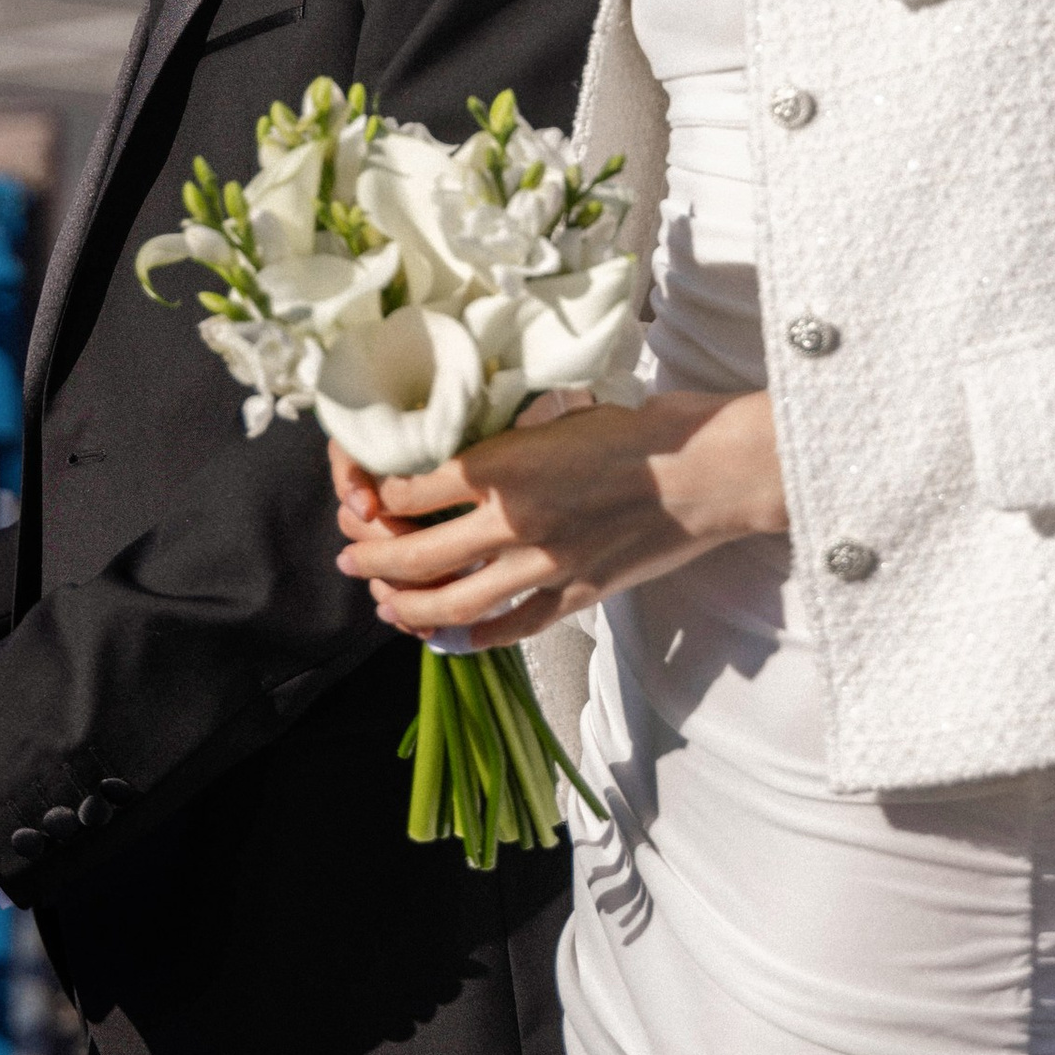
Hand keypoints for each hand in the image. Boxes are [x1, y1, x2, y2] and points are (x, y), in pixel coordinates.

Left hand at [330, 392, 783, 640]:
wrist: (707, 470)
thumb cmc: (638, 430)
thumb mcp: (555, 417)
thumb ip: (502, 446)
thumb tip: (454, 465)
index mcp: (504, 464)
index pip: (410, 491)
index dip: (375, 499)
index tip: (363, 500)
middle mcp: (514, 520)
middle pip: (415, 553)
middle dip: (370, 558)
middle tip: (348, 559)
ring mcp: (544, 565)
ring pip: (452, 602)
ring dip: (406, 606)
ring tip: (384, 603)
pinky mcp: (576, 595)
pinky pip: (509, 627)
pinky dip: (471, 637)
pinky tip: (446, 637)